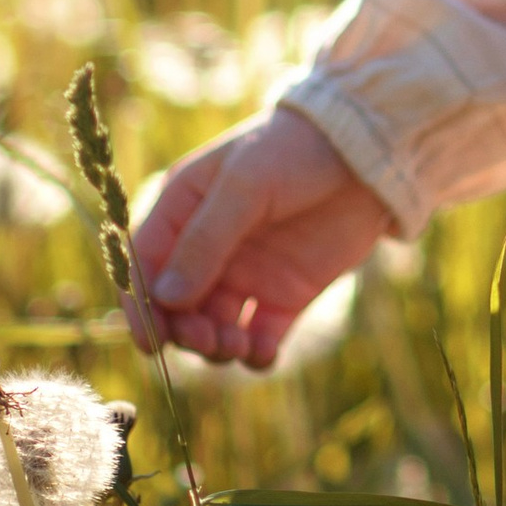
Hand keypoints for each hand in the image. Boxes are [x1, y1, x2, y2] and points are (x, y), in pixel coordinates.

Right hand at [127, 103, 394, 369]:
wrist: (365, 154)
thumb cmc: (296, 150)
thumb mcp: (246, 184)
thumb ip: (206, 239)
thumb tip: (165, 299)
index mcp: (183, 209)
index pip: (144, 264)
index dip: (140, 305)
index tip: (149, 341)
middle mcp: (208, 248)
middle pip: (175, 306)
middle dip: (184, 331)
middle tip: (208, 339)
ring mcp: (246, 274)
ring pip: (213, 328)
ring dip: (216, 347)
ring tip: (238, 346)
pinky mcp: (284, 295)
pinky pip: (258, 338)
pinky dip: (255, 355)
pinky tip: (263, 353)